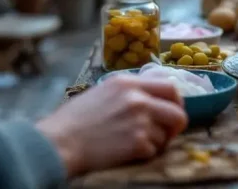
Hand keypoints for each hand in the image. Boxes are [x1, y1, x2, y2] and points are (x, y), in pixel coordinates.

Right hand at [36, 75, 187, 176]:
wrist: (60, 142)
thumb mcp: (103, 91)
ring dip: (156, 142)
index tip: (171, 110)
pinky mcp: (138, 142)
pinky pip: (154, 151)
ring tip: (136, 143)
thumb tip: (152, 98)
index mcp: (128, 83)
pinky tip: (128, 152)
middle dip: (175, 125)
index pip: (169, 87)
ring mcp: (140, 120)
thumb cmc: (74, 120)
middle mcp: (138, 98)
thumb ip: (130, 91)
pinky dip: (145, 155)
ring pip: (166, 134)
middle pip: (178, 111)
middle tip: (166, 133)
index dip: (175, 101)